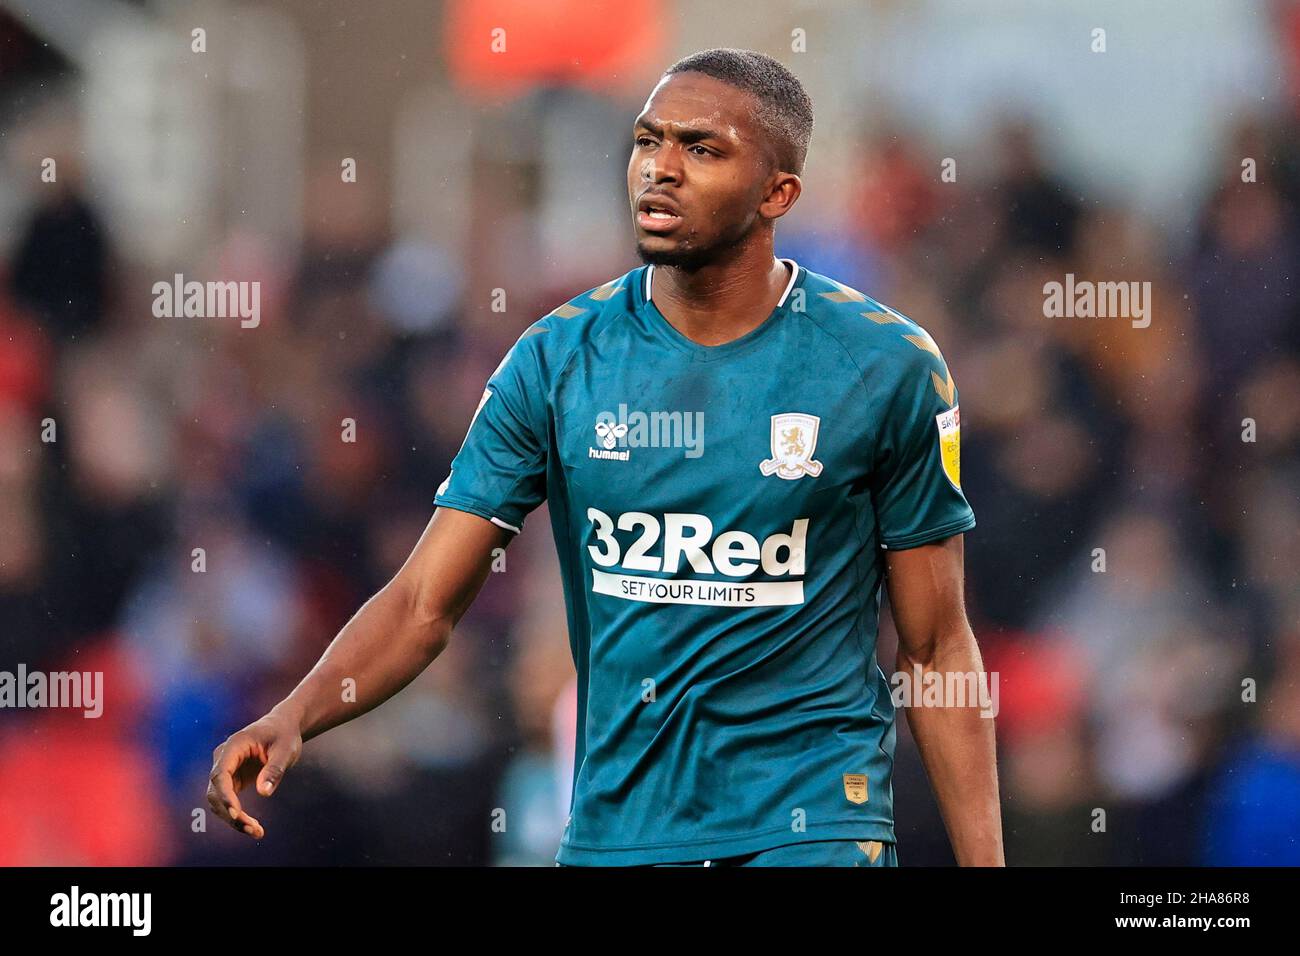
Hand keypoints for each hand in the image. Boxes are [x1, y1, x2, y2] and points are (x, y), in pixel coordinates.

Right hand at [206, 710, 302, 838]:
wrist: (282, 727)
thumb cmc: (284, 735)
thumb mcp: (286, 749)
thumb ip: (275, 769)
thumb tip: (263, 792)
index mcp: (234, 745)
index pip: (220, 774)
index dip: (225, 796)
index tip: (236, 814)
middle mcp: (223, 758)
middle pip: (216, 791)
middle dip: (231, 814)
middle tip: (254, 829)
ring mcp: (225, 770)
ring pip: (218, 801)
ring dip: (233, 819)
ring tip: (256, 832)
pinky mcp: (231, 780)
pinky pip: (228, 802)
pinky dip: (237, 816)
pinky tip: (253, 827)